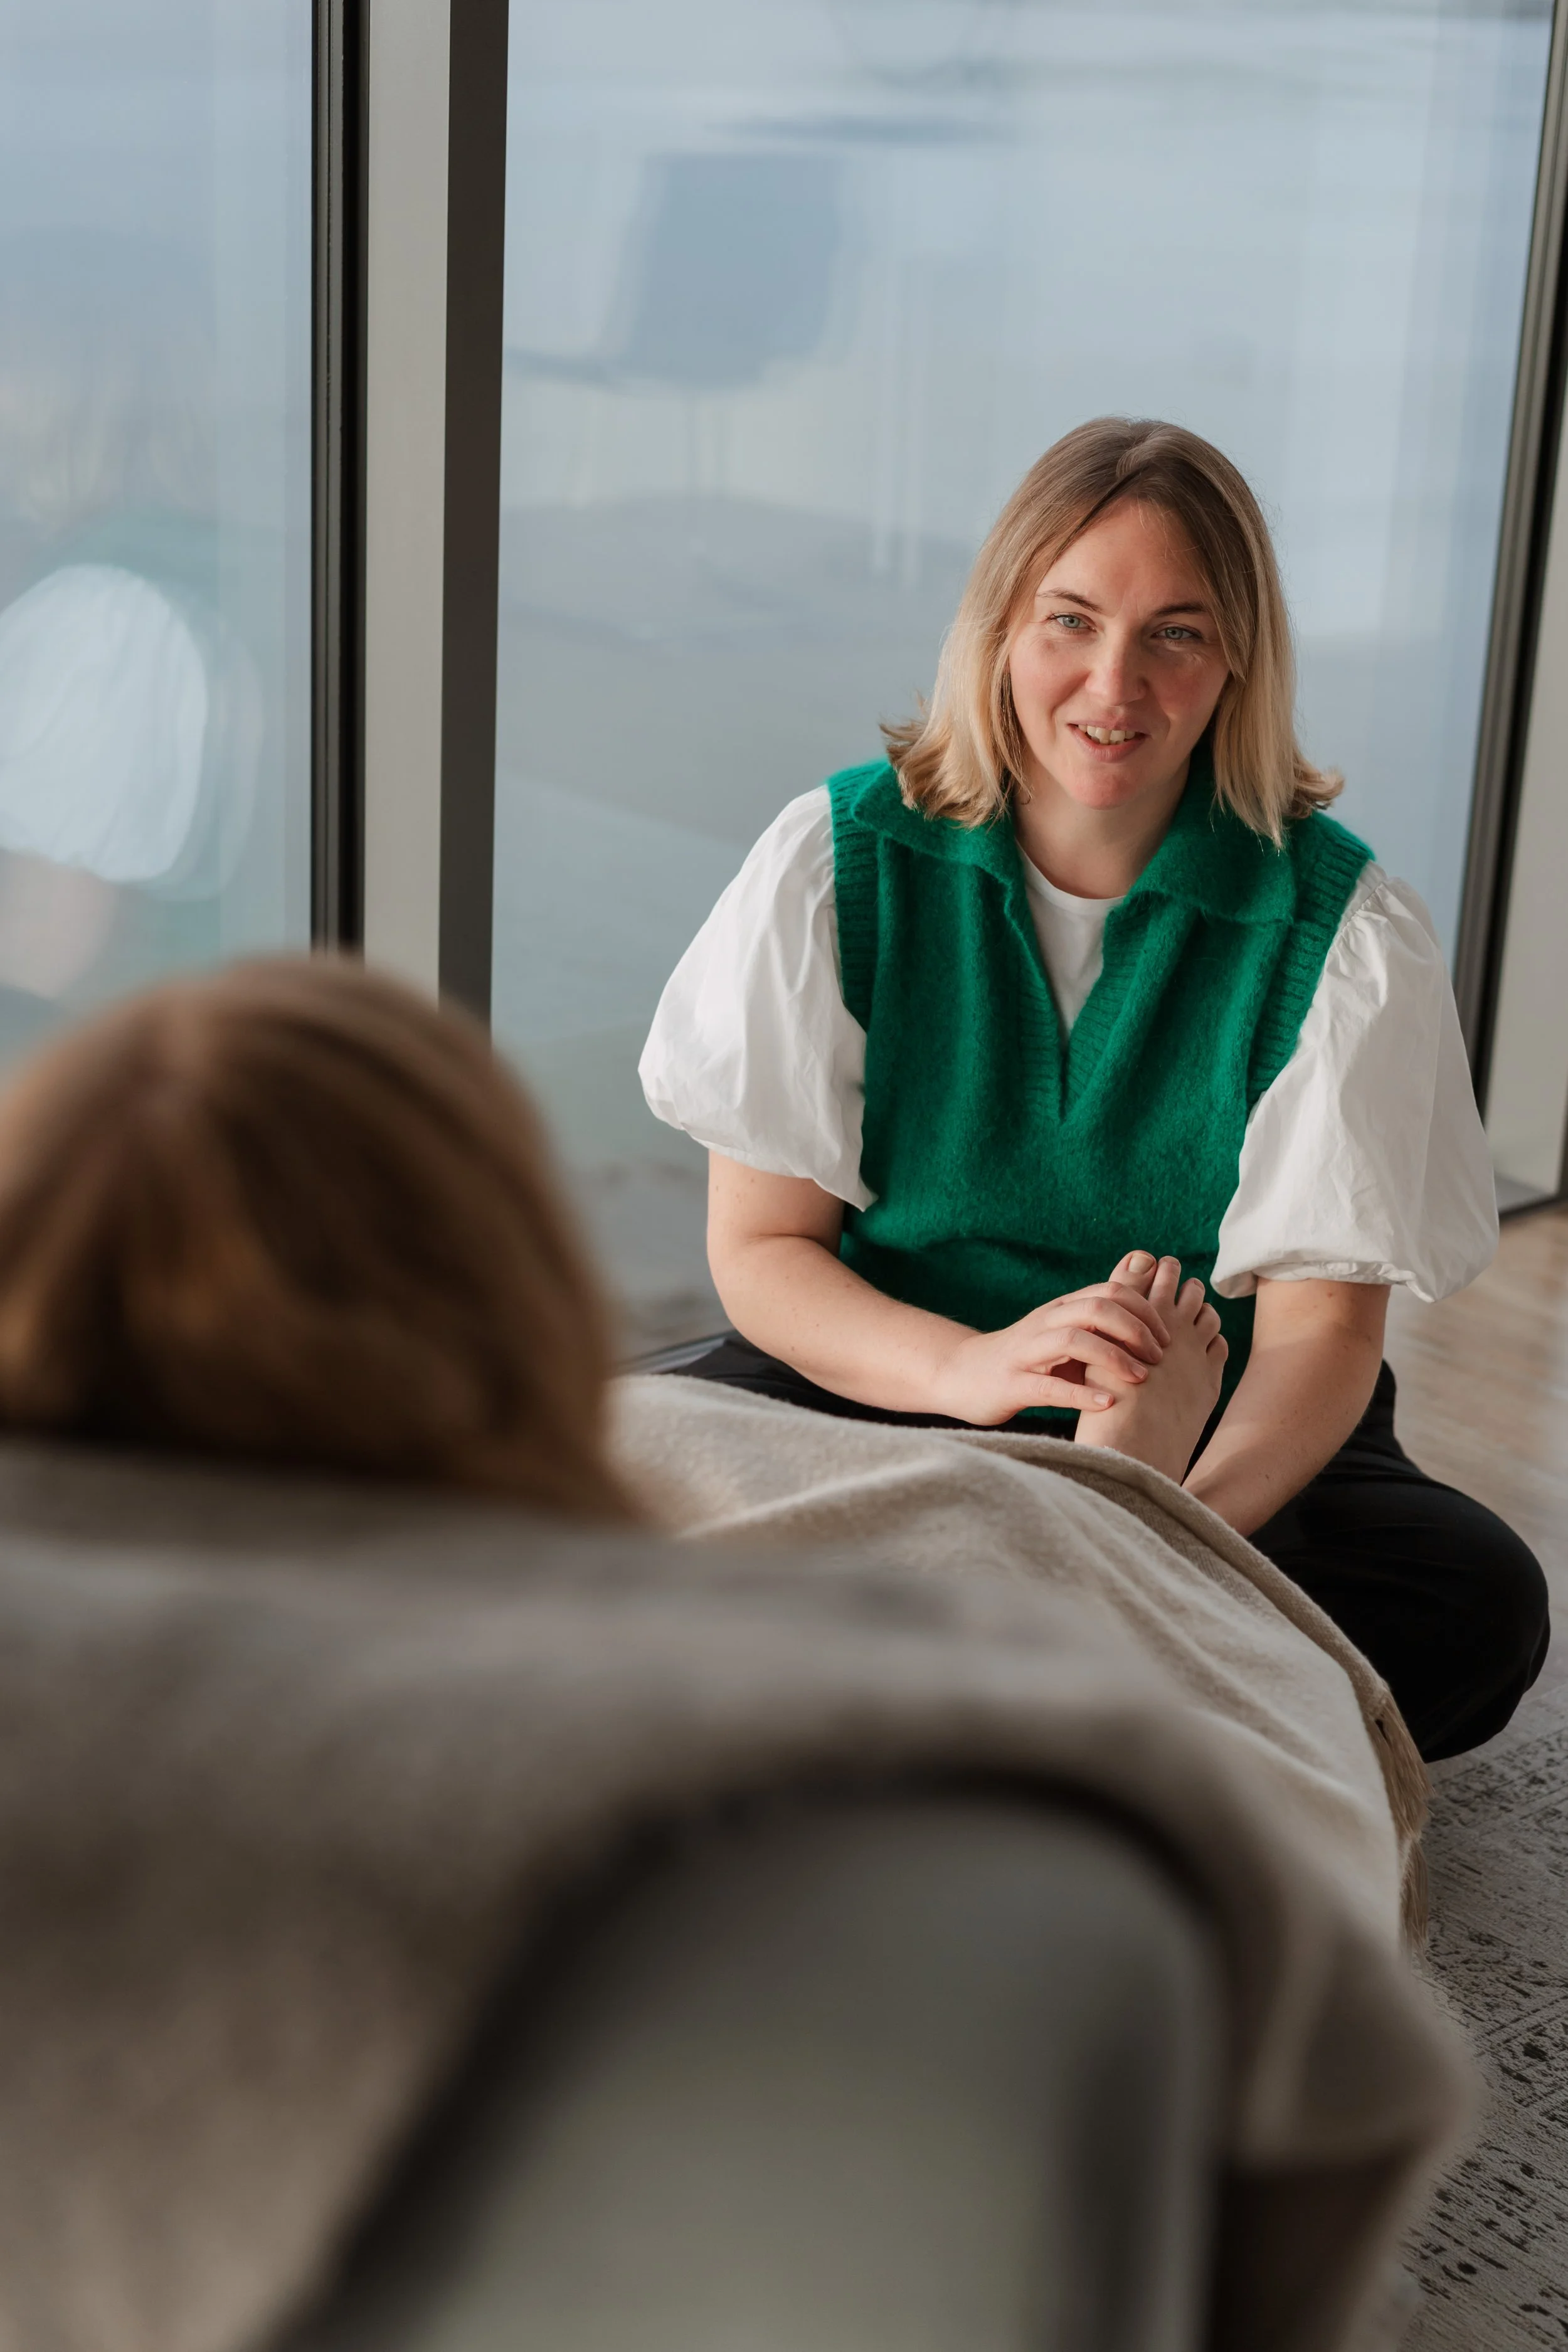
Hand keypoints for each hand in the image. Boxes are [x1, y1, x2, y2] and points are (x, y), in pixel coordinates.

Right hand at [928, 1269, 1170, 1426]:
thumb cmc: (1025, 1359)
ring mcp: (1027, 1353)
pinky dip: (1082, 1395)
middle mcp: (1045, 1323)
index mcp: (1061, 1309)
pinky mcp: (1012, 1385)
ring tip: (1140, 1378)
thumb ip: (1101, 1319)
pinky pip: (1050, 1387)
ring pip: (1073, 1339)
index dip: (1145, 1310)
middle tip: (1159, 1356)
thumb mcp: (1065, 1333)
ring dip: (1114, 1357)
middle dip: (1136, 1329)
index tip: (1168, 1338)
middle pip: (1096, 1307)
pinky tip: (1108, 1403)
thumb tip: (1149, 1296)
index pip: (1110, 1291)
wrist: (960, 1375)